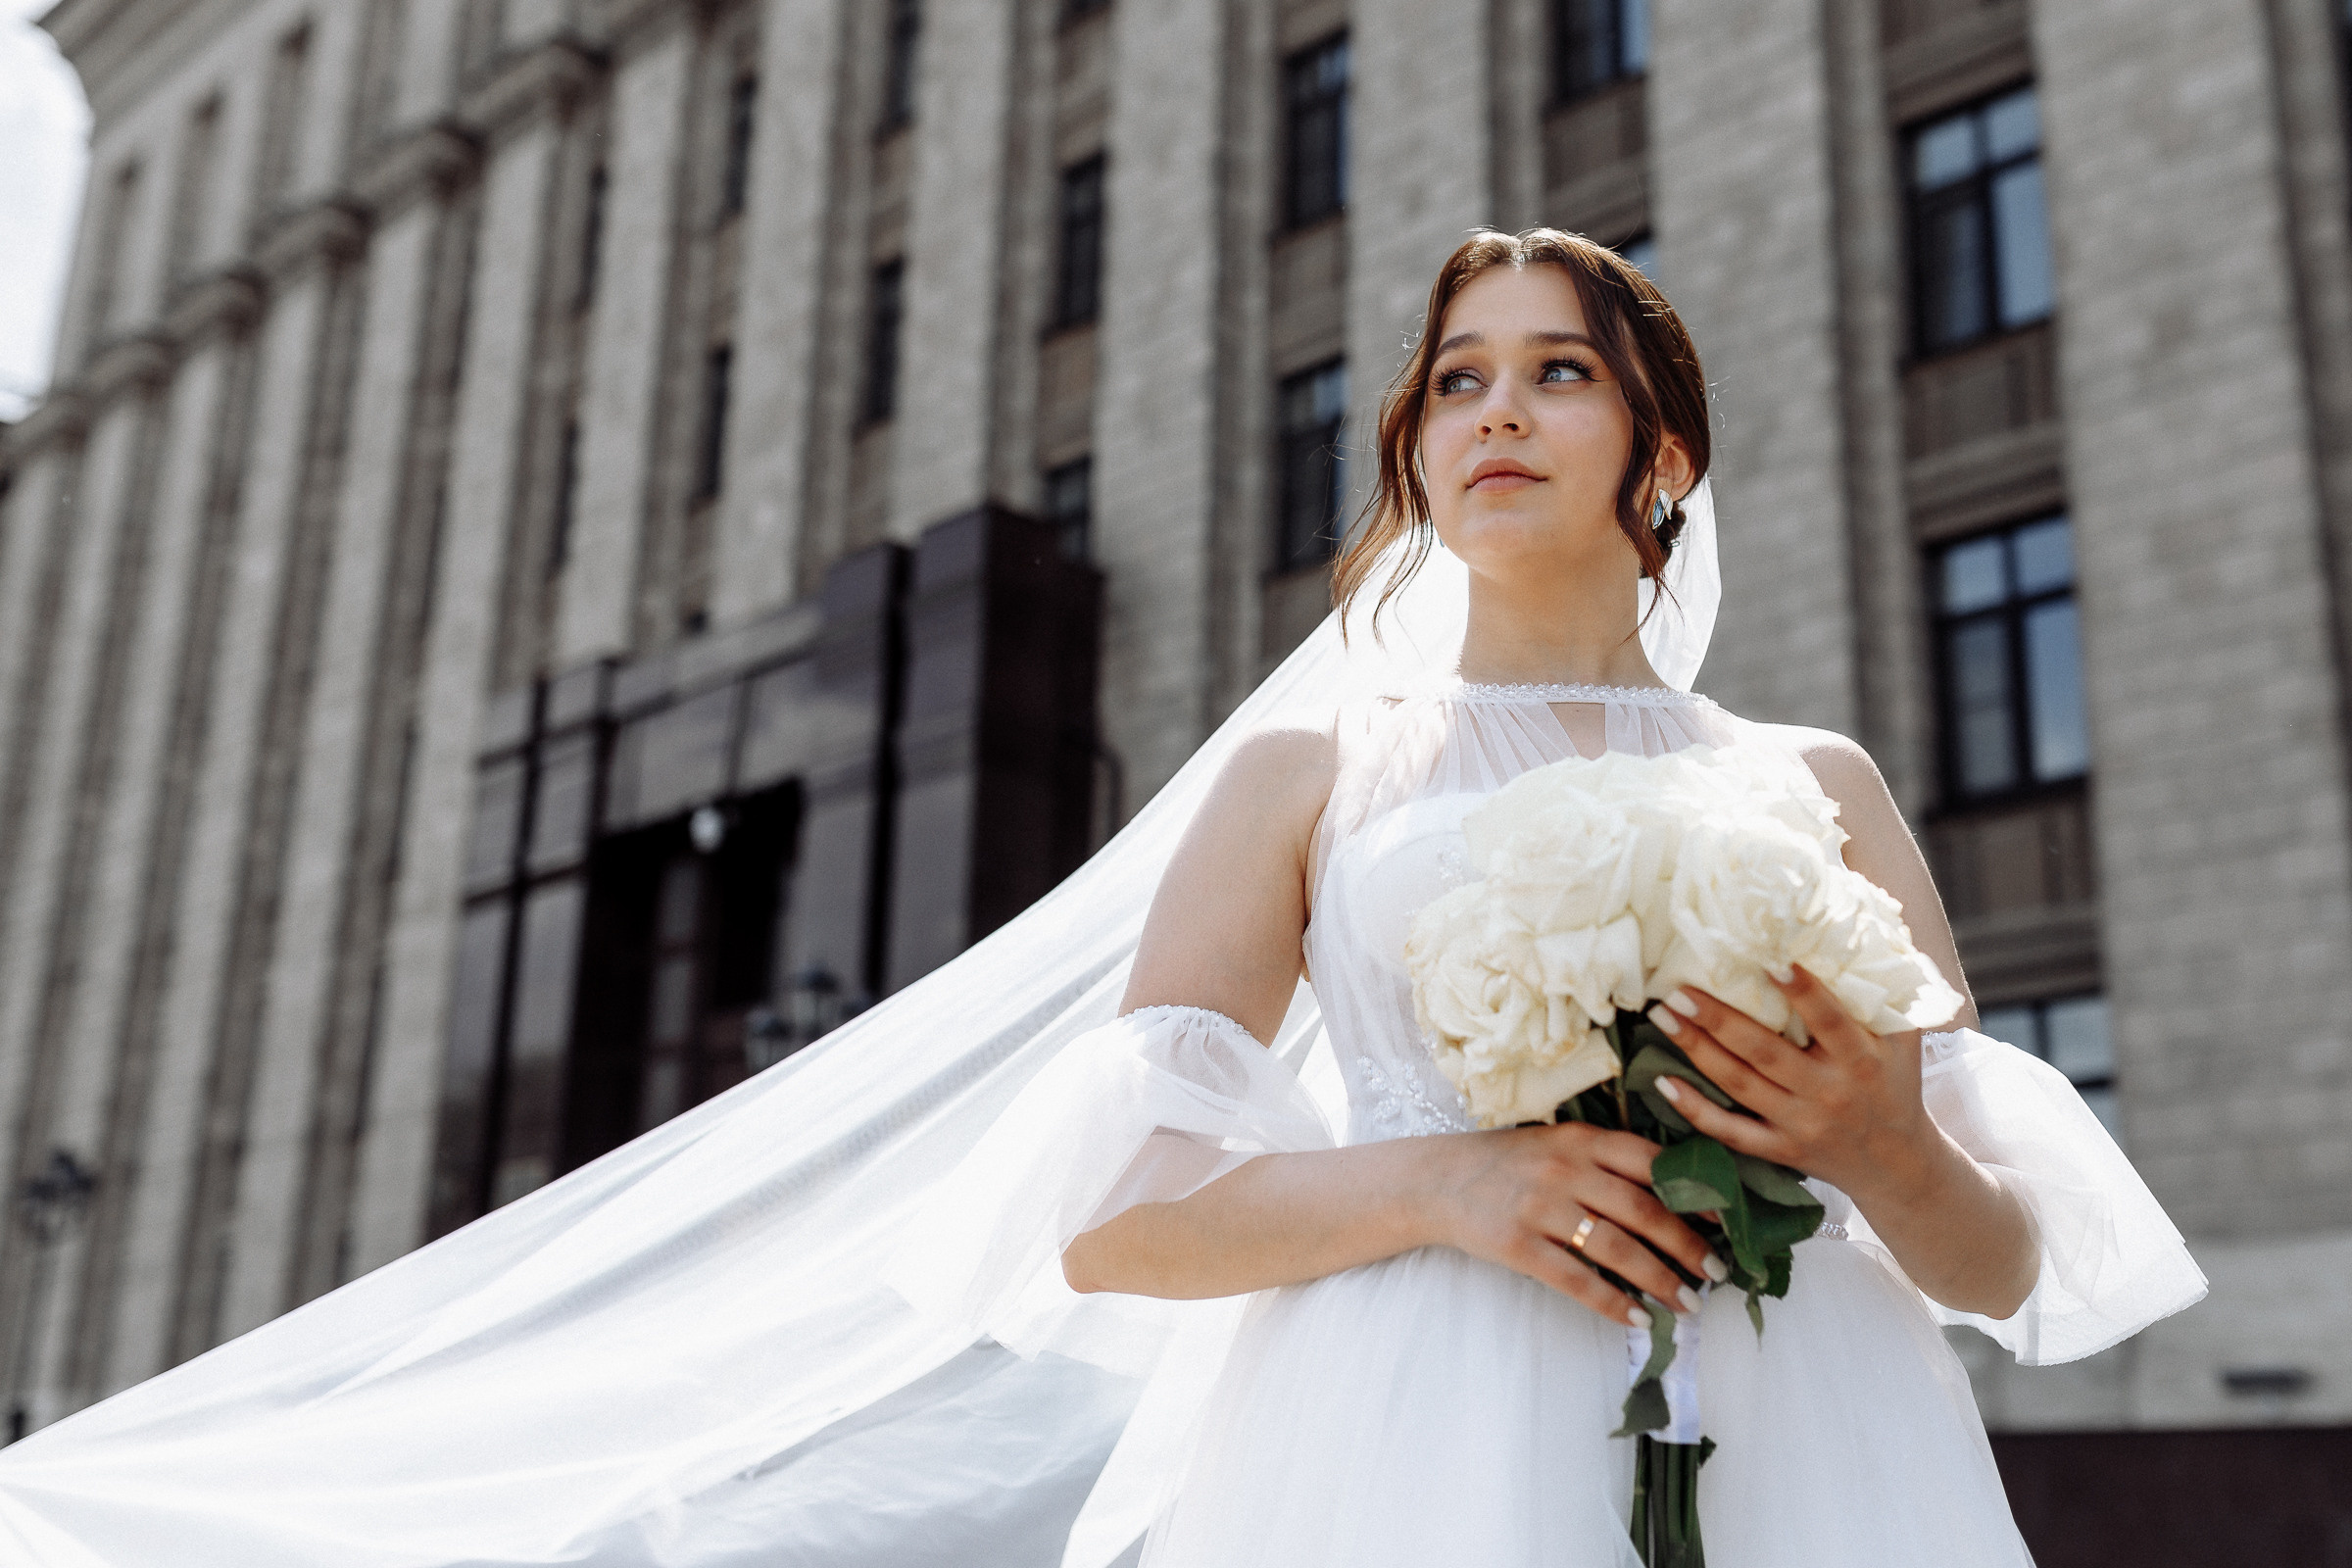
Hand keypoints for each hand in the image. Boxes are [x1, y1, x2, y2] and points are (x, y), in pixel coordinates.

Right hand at [1424, 1122, 1727, 1327]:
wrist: (1436, 1181)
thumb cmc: (1509, 1164)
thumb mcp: (1557, 1144)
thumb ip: (1607, 1161)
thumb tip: (1674, 1196)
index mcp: (1581, 1140)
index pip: (1650, 1161)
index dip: (1692, 1191)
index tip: (1725, 1219)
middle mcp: (1564, 1169)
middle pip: (1642, 1210)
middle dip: (1686, 1246)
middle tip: (1715, 1273)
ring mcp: (1540, 1207)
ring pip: (1616, 1249)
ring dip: (1659, 1280)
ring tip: (1688, 1304)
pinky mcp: (1517, 1245)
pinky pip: (1576, 1280)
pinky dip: (1612, 1302)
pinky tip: (1637, 1318)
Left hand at [1644, 966, 1934, 1205]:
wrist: (1897, 1163)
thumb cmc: (1894, 1085)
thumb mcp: (1903, 1040)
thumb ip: (1885, 993)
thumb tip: (1867, 928)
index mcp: (1862, 1060)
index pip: (1830, 1022)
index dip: (1803, 993)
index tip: (1770, 962)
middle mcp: (1829, 1092)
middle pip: (1766, 1053)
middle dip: (1718, 1020)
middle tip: (1677, 991)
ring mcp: (1802, 1124)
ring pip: (1741, 1086)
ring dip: (1697, 1050)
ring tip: (1663, 1017)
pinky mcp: (1781, 1151)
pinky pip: (1732, 1133)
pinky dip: (1695, 1111)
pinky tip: (1664, 1083)